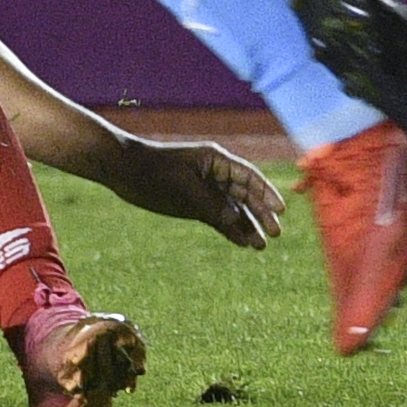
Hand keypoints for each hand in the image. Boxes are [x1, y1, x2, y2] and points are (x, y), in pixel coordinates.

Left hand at [107, 136, 285, 248]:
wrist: (124, 171)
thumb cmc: (154, 172)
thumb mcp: (183, 188)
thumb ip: (210, 204)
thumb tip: (235, 219)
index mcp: (216, 160)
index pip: (249, 177)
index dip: (267, 193)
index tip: (281, 210)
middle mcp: (215, 174)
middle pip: (246, 195)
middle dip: (262, 214)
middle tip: (277, 233)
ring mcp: (206, 190)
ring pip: (234, 209)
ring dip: (248, 226)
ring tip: (261, 246)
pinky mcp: (195, 204)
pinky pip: (219, 218)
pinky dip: (230, 230)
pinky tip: (242, 243)